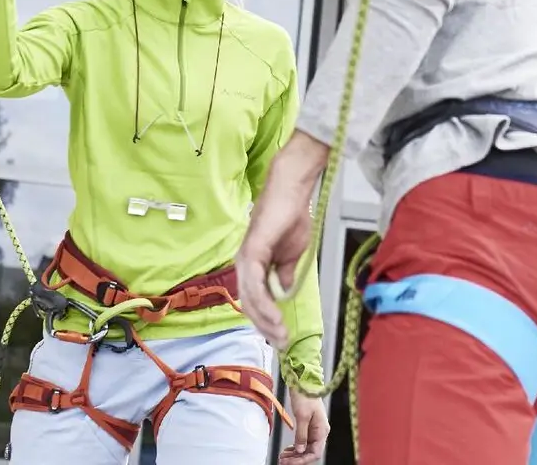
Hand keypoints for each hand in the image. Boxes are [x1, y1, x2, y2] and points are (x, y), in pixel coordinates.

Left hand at [236, 133, 330, 347]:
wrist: (292, 192)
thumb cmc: (291, 217)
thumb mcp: (291, 255)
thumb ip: (284, 274)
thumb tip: (283, 292)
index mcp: (253, 266)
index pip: (255, 300)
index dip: (266, 321)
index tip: (280, 337)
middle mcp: (244, 265)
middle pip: (249, 304)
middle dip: (266, 326)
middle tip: (282, 342)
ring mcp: (245, 259)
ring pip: (250, 298)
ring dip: (266, 320)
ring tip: (281, 334)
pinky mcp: (252, 252)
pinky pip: (255, 284)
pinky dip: (265, 303)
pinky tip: (276, 315)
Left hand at [278, 391, 329, 463]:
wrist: (304, 383)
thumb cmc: (306, 396)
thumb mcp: (302, 416)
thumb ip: (301, 435)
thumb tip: (299, 450)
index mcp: (322, 430)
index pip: (315, 453)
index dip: (303, 460)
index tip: (290, 463)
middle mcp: (320, 432)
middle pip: (310, 452)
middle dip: (297, 459)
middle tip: (283, 462)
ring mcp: (314, 430)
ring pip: (305, 448)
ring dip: (295, 454)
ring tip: (282, 457)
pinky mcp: (308, 426)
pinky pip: (303, 442)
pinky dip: (295, 447)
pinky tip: (287, 450)